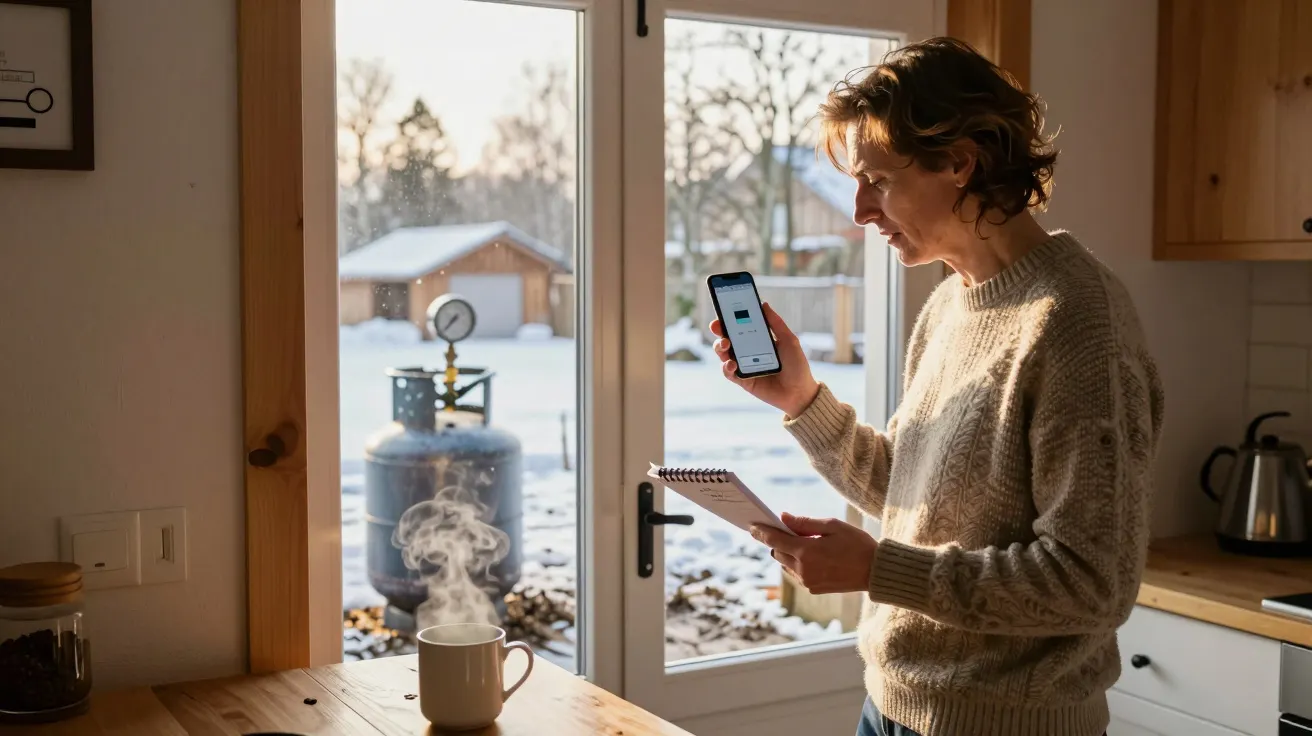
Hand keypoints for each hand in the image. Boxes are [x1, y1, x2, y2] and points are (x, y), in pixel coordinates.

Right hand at [711, 302, 819, 417]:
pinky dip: (726, 367)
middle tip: (717, 326)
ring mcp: (744, 366)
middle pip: (727, 338)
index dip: (729, 318)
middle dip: (719, 330)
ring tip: (726, 344)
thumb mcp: (789, 340)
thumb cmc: (797, 365)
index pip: (740, 326)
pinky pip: (728, 373)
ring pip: (724, 354)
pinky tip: (732, 363)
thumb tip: (763, 304)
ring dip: (720, 347)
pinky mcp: (743, 381)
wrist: (800, 392)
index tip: (722, 309)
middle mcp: (747, 351)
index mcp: (757, 339)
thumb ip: (776, 323)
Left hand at [751, 513, 876, 594]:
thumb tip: (783, 518)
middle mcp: (803, 569)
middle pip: (778, 553)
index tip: (752, 526)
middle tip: (785, 530)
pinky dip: (798, 564)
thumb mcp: (832, 526)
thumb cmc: (857, 544)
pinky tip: (812, 556)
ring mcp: (808, 582)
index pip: (774, 541)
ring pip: (786, 565)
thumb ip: (805, 523)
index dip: (761, 532)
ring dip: (789, 554)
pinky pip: (797, 574)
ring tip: (804, 543)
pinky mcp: (813, 589)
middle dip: (778, 541)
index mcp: (807, 552)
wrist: (875, 571)